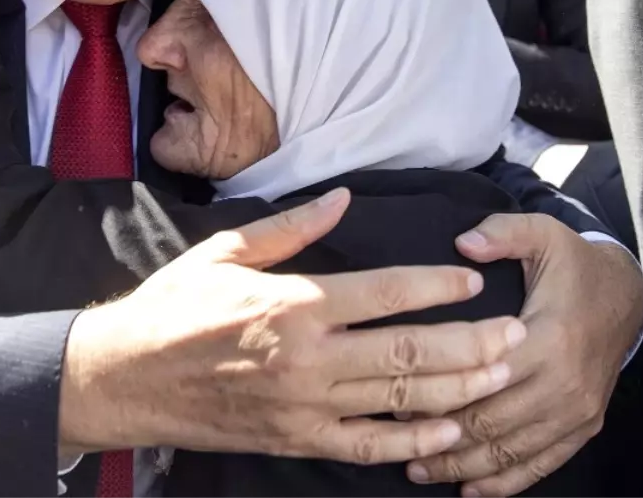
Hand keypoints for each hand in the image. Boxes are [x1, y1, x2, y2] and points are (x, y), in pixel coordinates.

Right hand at [60, 188, 526, 463]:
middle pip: (408, 350)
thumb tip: (342, 196)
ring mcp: (305, 405)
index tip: (472, 279)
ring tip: (501, 375)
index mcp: (293, 302)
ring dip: (457, 388)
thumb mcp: (225, 251)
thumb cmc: (174, 307)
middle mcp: (308, 356)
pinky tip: (448, 431)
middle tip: (514, 332)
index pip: (384, 292)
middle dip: (470, 342)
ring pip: (399, 399)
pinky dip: (411, 442)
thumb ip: (291, 227)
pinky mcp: (297, 440)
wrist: (127, 378)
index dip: (435, 285)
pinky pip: (366, 446)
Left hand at [406, 214, 642, 496]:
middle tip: (397, 443)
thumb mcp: (541, 234)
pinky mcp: (585, 426)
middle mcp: (566, 383)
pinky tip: (471, 489)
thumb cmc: (572, 264)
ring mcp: (578, 411)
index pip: (485, 377)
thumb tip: (463, 242)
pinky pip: (543, 464)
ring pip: (513, 451)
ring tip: (419, 471)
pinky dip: (506, 481)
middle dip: (443, 439)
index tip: (398, 399)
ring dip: (465, 467)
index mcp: (549, 338)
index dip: (440, 394)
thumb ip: (502, 233)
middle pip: (494, 423)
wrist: (626, 296)